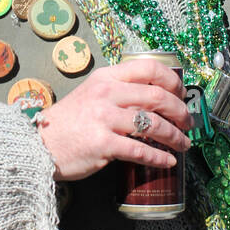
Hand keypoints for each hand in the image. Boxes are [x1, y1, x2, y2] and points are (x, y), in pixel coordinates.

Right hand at [35, 57, 190, 181]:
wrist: (41, 144)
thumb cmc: (69, 122)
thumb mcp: (92, 94)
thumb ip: (119, 91)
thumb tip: (155, 99)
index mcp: (106, 77)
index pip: (149, 68)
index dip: (173, 81)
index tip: (182, 94)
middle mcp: (107, 94)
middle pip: (157, 96)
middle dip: (180, 112)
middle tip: (188, 123)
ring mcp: (104, 119)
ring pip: (153, 125)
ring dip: (175, 136)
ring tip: (183, 144)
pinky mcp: (102, 144)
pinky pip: (140, 151)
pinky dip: (159, 158)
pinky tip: (168, 161)